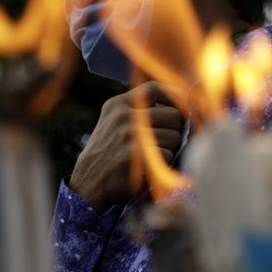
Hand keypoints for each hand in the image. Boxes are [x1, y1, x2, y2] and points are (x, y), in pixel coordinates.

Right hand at [69, 81, 183, 213]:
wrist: (88, 182)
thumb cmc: (109, 152)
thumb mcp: (115, 122)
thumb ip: (140, 110)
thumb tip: (182, 103)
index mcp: (118, 104)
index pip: (155, 88)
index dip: (175, 96)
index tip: (183, 108)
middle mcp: (124, 115)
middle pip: (173, 115)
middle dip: (175, 130)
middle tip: (165, 142)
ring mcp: (130, 134)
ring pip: (175, 137)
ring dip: (171, 149)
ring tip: (155, 157)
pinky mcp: (137, 155)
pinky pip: (169, 155)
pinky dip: (165, 164)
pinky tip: (151, 168)